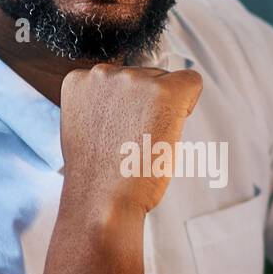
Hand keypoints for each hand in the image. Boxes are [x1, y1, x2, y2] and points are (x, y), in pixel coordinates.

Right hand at [60, 63, 203, 215]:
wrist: (103, 200)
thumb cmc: (98, 176)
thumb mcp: (86, 128)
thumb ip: (103, 105)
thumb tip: (130, 100)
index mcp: (80, 80)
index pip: (120, 78)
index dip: (129, 107)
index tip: (120, 132)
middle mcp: (104, 73)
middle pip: (146, 77)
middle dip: (147, 106)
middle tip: (133, 142)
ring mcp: (133, 80)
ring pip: (166, 83)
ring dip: (164, 109)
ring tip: (145, 142)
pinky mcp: (164, 91)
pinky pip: (192, 82)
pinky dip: (189, 104)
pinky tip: (170, 131)